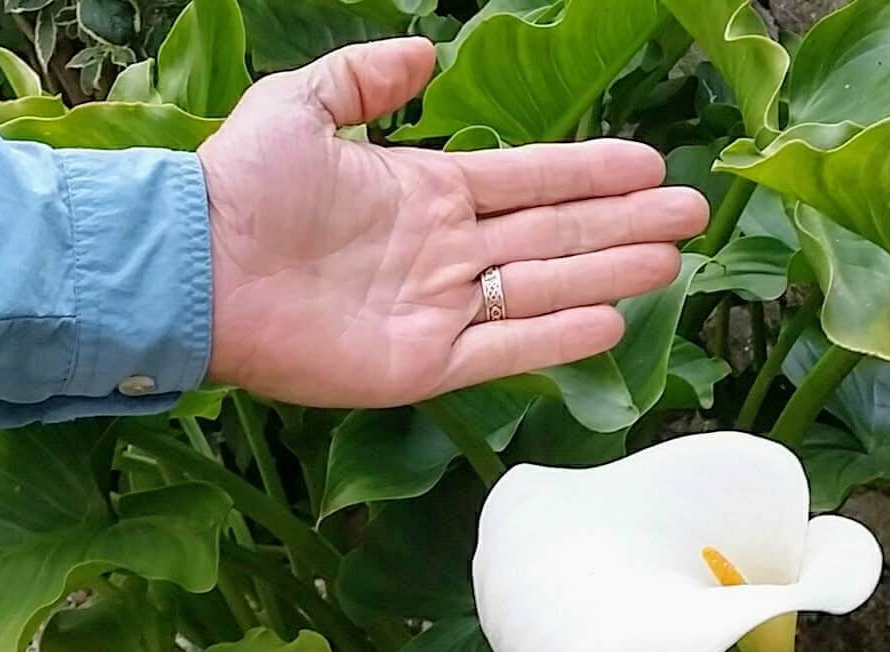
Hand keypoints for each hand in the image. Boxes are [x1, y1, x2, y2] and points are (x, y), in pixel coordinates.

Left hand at [198, 37, 709, 406]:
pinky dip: (559, 336)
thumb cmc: (241, 188)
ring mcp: (437, 309)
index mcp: (423, 191)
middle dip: (624, 221)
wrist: (196, 268)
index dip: (589, 171)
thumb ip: (364, 78)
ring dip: (611, 272)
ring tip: (674, 257)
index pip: (528, 178)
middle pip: (554, 232)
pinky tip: (614, 319)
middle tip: (692, 212)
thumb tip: (424, 48)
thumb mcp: (299, 105)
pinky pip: (505, 346)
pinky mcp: (423, 364)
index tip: (648, 162)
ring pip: (545, 286)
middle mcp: (442, 250)